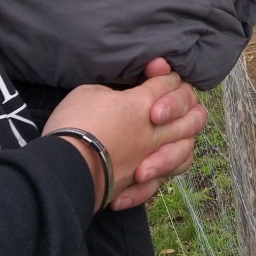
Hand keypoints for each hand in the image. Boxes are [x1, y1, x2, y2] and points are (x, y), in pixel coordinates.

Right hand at [43, 61, 206, 211]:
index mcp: (144, 104)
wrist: (62, 170)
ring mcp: (151, 159)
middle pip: (193, 116)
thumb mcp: (89, 92)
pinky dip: (154, 179)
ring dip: (182, 142)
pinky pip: (161, 182)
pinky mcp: (140, 185)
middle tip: (167, 103)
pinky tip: (142, 173)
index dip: (165, 74)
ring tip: (166, 139)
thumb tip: (120, 98)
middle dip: (187, 105)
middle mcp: (155, 132)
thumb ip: (114, 91)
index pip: (170, 83)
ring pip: (186, 150)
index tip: (154, 70)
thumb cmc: (74, 125)